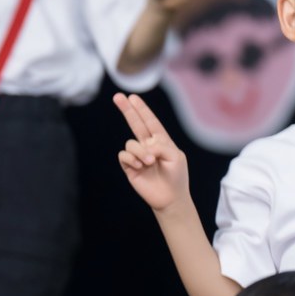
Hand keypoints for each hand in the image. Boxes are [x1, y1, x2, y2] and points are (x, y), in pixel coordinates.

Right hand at [114, 93, 189, 212]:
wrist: (170, 198)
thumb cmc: (176, 177)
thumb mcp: (175, 156)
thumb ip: (160, 145)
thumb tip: (143, 145)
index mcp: (161, 141)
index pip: (150, 121)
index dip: (141, 109)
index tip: (132, 97)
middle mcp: (148, 146)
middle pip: (135, 124)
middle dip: (127, 110)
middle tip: (118, 96)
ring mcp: (138, 156)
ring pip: (131, 143)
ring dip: (140, 152)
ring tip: (149, 163)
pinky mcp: (129, 167)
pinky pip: (124, 155)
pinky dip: (132, 159)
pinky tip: (139, 166)